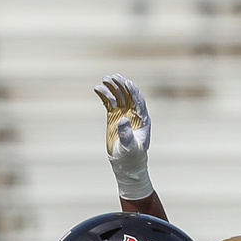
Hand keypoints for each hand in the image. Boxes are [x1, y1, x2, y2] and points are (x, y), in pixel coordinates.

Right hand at [94, 74, 152, 200]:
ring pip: (119, 97)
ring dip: (112, 88)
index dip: (133, 91)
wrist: (125, 164)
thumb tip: (123, 119)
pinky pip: (109, 103)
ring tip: (105, 79)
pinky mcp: (114, 117)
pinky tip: (97, 88)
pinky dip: (104, 95)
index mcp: (143, 119)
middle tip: (114, 77)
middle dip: (122, 85)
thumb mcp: (130, 147)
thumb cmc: (131, 157)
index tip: (127, 83)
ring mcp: (123, 114)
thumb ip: (127, 134)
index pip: (139, 101)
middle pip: (128, 95)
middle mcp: (134, 114)